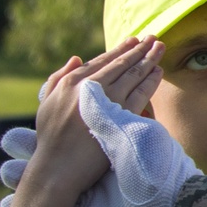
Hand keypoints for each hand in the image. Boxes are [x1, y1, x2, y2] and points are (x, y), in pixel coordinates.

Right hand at [1, 38, 165, 206]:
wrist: (58, 168)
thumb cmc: (50, 138)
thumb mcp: (46, 103)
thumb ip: (58, 78)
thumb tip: (76, 57)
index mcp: (71, 81)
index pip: (102, 61)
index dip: (120, 49)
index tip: (133, 41)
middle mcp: (90, 87)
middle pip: (121, 64)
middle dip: (139, 49)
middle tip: (154, 38)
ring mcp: (107, 101)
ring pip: (133, 75)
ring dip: (149, 60)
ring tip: (160, 48)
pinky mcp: (120, 117)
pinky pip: (141, 94)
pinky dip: (150, 81)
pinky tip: (158, 72)